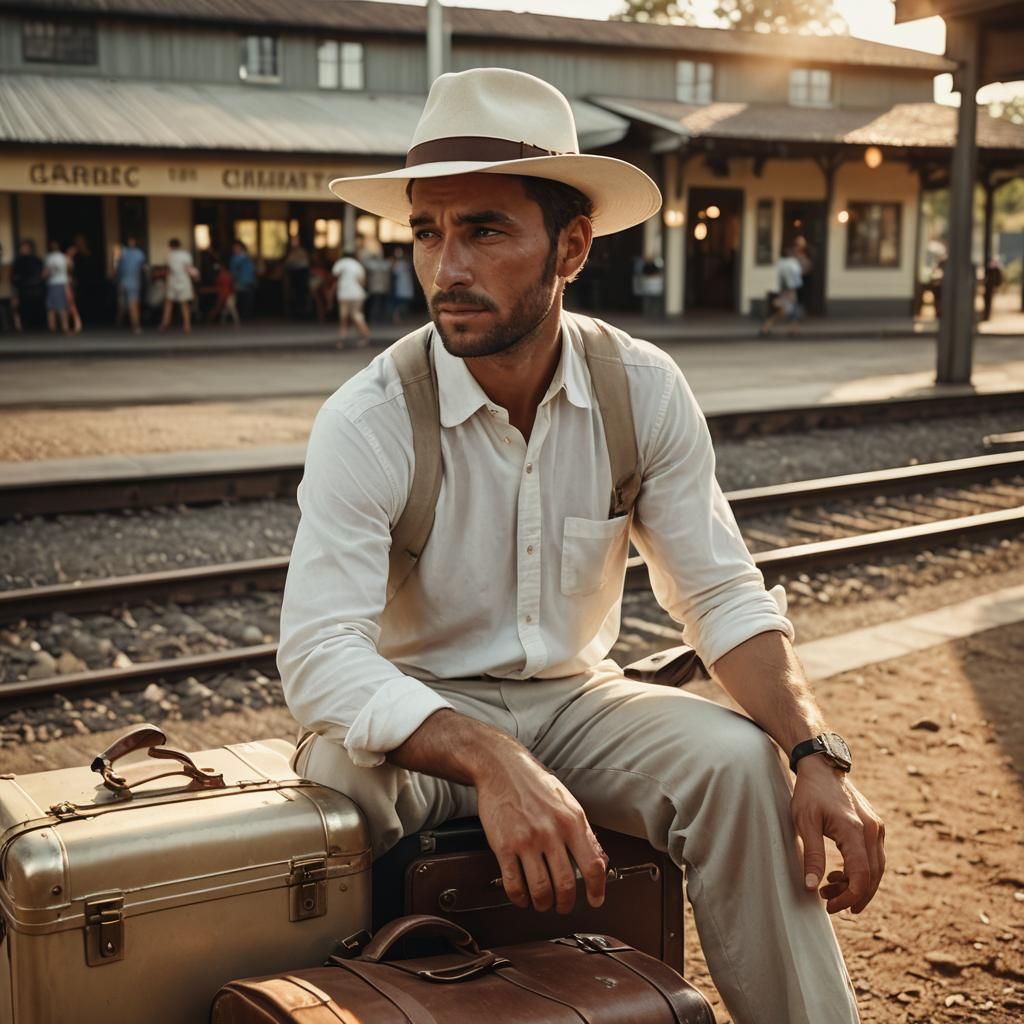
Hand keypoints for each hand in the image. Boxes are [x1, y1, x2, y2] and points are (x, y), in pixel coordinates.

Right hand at [475, 752, 607, 914]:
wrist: (501, 767)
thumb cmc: (534, 783)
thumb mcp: (567, 801)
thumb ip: (583, 831)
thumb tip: (598, 858)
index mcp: (571, 820)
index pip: (593, 864)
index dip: (597, 889)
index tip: (595, 900)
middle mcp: (551, 831)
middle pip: (566, 884)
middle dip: (566, 903)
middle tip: (563, 906)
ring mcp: (526, 840)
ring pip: (541, 890)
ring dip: (543, 904)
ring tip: (542, 903)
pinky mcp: (503, 845)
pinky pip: (514, 884)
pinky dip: (519, 898)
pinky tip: (521, 897)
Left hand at [791, 757, 884, 913]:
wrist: (822, 767)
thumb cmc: (810, 793)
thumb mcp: (804, 823)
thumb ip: (812, 855)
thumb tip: (811, 887)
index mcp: (855, 830)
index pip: (861, 875)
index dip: (849, 897)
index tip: (830, 906)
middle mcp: (873, 830)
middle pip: (873, 876)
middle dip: (854, 896)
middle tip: (830, 904)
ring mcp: (876, 828)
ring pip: (876, 868)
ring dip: (857, 885)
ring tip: (830, 889)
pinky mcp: (875, 826)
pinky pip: (873, 857)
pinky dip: (860, 871)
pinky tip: (839, 874)